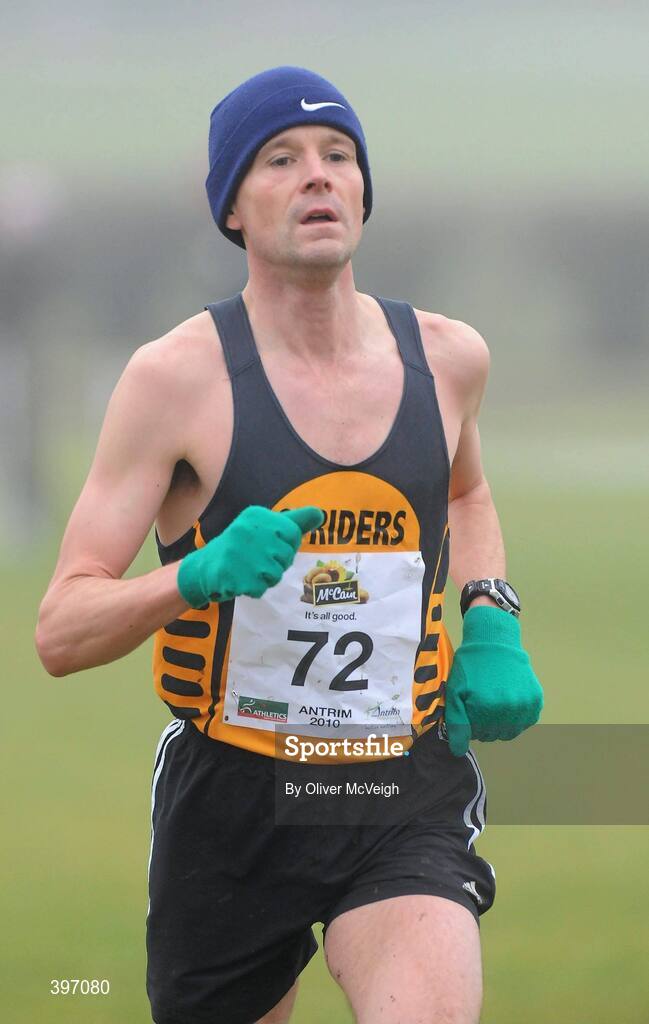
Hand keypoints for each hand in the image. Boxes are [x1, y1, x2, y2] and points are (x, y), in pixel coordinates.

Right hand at [177, 505, 323, 606]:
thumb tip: (320, 514)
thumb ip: (294, 522)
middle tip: (256, 561)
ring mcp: (239, 552)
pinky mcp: (233, 574)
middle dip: (276, 565)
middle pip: (285, 556)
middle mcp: (248, 529)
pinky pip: (260, 589)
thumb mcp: (266, 529)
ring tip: (249, 571)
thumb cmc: (242, 548)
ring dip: (265, 578)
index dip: (287, 547)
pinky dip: (253, 589)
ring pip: (275, 574)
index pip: (292, 534)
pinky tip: (241, 580)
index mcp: (257, 515)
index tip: (271, 548)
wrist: (204, 568)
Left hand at [444, 605, 543, 757]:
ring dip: (501, 723)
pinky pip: (525, 723)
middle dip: (485, 724)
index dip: (471, 722)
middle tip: (482, 703)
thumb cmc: (470, 667)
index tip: (470, 706)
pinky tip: (509, 701)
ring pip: (510, 732)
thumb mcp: (455, 692)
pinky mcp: (536, 701)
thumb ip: (456, 724)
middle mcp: (508, 710)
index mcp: (485, 708)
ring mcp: (524, 706)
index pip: (476, 735)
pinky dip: (517, 717)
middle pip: (494, 735)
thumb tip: (458, 753)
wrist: (495, 643)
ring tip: (495, 703)